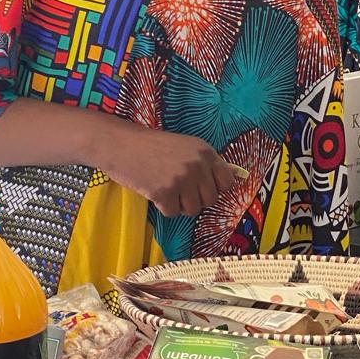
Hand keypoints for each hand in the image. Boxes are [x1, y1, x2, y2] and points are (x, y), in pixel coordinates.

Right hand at [100, 122, 238, 215]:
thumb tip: (238, 179)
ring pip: (194, 210)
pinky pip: (173, 213)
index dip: (215, 188)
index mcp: (205, 151)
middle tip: (178, 188)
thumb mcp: (185, 147)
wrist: (120, 144)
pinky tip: (154, 191)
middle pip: (211, 200)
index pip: (227, 182)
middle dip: (196, 199)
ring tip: (166, 188)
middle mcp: (197, 164)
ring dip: (180, 205)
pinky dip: (164, 207)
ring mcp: (181, 179)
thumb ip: (207, 163)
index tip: (202, 187)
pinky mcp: (164, 192)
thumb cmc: (152, 146)